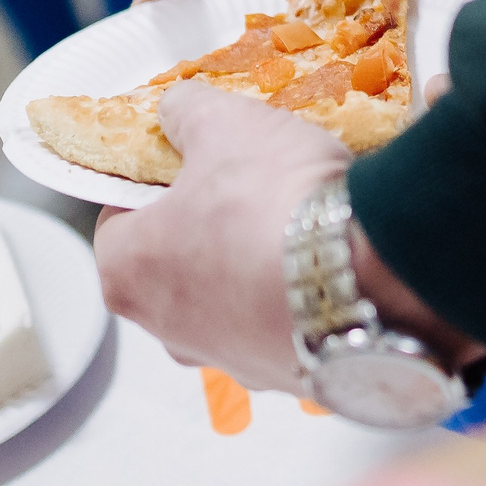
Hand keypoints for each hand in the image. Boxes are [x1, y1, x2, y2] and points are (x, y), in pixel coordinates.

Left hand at [95, 82, 351, 388]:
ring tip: (297, 222)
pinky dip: (295, 296)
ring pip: (228, 300)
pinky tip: (327, 259)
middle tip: (249, 185)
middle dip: (207, 225)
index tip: (193, 161)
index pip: (119, 218)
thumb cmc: (274, 202)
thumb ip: (186, 111)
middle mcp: (165, 332)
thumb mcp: (224, 123)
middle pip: (173, 263)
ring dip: (254, 264)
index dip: (156, 182)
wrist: (366, 276)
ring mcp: (228, 361)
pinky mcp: (285, 376)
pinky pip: (280, 325)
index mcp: (127, 273)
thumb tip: (177, 108)